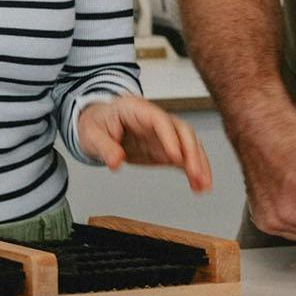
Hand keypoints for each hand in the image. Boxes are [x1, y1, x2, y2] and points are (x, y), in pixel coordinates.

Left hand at [77, 95, 212, 192]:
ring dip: (199, 164)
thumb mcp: (92, 134)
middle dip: (192, 152)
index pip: (160, 121)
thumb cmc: (96, 123)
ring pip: (188, 145)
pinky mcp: (164, 149)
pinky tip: (199, 185)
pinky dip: (193, 171)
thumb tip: (116, 161)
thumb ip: (105, 147)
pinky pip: (184, 159)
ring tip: (204, 184)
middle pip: (182, 131)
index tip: (175, 156)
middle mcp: (155, 120)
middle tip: (195, 173)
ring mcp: (162, 135)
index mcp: (137, 110)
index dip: (170, 137)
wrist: (97, 124)